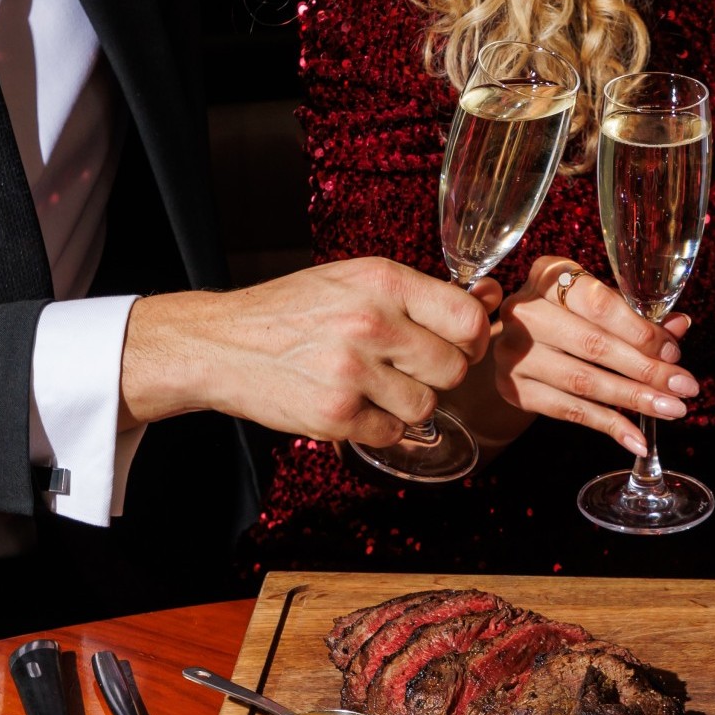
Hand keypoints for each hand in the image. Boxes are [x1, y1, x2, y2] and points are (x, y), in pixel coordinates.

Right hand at [118, 257, 496, 447]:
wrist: (222, 344)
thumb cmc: (293, 312)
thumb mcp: (353, 281)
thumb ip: (419, 295)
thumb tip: (491, 299)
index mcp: (380, 281)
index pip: (467, 319)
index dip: (471, 340)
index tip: (457, 345)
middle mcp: (370, 323)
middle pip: (453, 368)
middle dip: (437, 374)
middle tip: (404, 368)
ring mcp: (352, 372)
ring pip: (426, 406)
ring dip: (407, 403)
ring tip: (372, 385)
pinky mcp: (336, 415)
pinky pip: (392, 432)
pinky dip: (378, 426)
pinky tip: (351, 404)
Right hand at [494, 258, 697, 456]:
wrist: (517, 344)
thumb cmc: (566, 316)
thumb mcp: (597, 303)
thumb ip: (635, 313)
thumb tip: (679, 326)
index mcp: (549, 276)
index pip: (599, 304)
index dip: (640, 331)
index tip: (673, 353)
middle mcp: (526, 311)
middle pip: (594, 345)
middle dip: (646, 370)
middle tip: (683, 387)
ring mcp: (515, 353)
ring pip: (584, 382)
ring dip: (633, 399)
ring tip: (670, 409)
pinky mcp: (515, 389)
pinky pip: (570, 411)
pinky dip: (609, 426)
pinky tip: (637, 438)